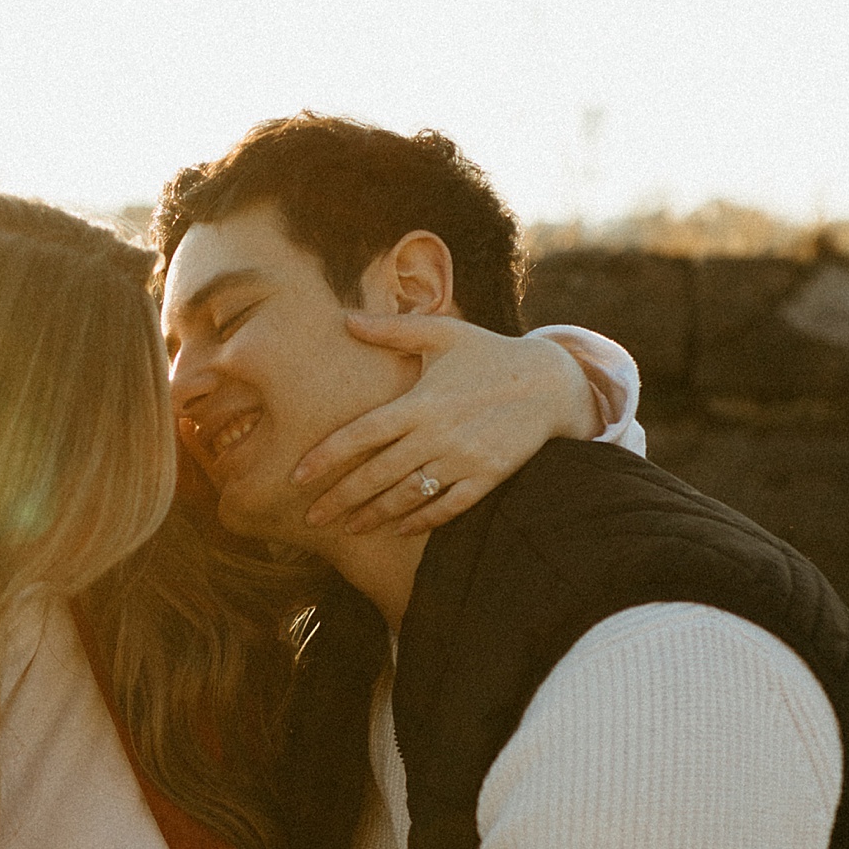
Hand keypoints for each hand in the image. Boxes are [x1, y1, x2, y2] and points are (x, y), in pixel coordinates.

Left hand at [294, 314, 602, 536]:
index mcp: (421, 402)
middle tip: (311, 517)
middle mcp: (438, 434)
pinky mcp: (487, 477)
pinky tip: (399, 529)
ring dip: (373, 515)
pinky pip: (448, 506)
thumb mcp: (444, 333)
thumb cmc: (489, 354)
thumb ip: (393, 330)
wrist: (550, 382)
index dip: (327, 457)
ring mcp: (463, 459)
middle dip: (340, 498)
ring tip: (347, 527)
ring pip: (408, 496)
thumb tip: (346, 319)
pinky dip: (422, 519)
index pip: (362, 434)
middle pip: (377, 474)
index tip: (298, 476)